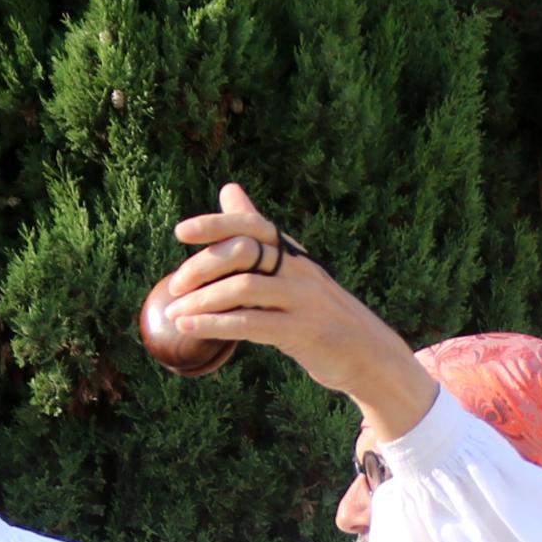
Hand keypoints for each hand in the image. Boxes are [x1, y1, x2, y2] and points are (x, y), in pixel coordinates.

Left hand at [147, 184, 439, 436]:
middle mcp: (299, 269)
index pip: (252, 225)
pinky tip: (190, 328)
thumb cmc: (320, 310)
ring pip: (244, 289)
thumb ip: (258, 234)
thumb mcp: (291, 269)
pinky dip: (215, 325)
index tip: (181, 232)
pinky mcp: (304, 333)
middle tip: (174, 287)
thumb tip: (229, 189)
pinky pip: (252, 324)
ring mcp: (303, 300)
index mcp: (292, 252)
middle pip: (243, 253)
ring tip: (174, 314)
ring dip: (203, 301)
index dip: (216, 225)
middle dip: (202, 267)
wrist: (367, 353)